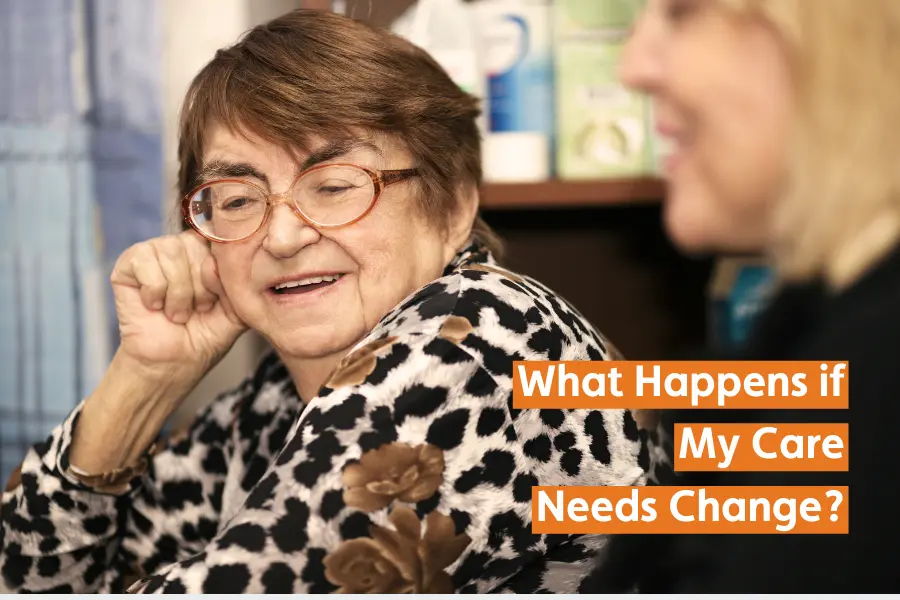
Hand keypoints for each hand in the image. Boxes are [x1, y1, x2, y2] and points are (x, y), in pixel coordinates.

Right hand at [110, 230, 247, 380]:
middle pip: (194, 244)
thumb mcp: (236, 312)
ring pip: (172, 253)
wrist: (172, 363)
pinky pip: (146, 264)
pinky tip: (154, 306)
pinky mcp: (127, 263)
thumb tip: (213, 262)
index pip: (218, 237)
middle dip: (200, 287)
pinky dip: (154, 292)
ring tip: (176, 313)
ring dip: (178, 293)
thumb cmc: (203, 336)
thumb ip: (236, 283)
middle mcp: (181, 245)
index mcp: (209, 251)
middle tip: (195, 311)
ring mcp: (154, 251)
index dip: (219, 271)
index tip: (216, 301)